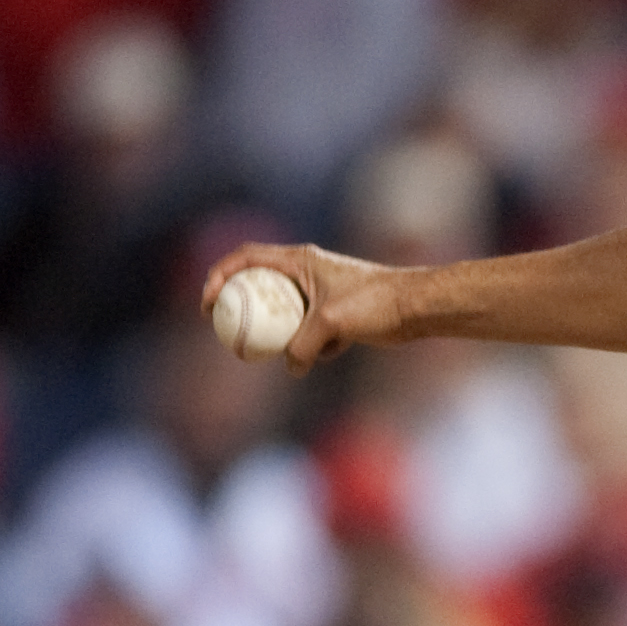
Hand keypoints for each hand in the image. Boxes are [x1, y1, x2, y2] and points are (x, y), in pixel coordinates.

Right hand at [197, 241, 404, 373]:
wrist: (417, 308)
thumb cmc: (375, 303)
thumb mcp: (331, 322)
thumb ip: (303, 345)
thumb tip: (291, 367)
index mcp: (299, 260)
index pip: (245, 258)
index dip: (219, 276)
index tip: (209, 303)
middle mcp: (306, 272)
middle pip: (260, 286)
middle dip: (241, 309)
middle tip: (226, 331)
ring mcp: (321, 294)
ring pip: (286, 314)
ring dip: (278, 333)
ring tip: (272, 353)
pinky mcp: (337, 315)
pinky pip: (312, 333)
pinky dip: (314, 346)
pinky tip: (331, 353)